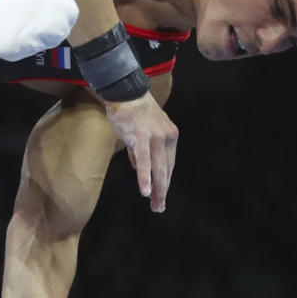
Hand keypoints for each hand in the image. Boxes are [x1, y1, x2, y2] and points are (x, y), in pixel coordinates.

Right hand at [105, 91, 178, 210]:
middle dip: (163, 190)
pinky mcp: (141, 137)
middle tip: (158, 207)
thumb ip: (144, 150)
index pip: (169, 163)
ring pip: (158, 168)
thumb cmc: (133, 110)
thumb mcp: (144, 131)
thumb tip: (140, 169)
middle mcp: (166, 136)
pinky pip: (144, 161)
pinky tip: (145, 191)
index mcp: (170, 134)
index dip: (165, 180)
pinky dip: (145, 177)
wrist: (125, 90)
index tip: (160, 194)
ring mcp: (155, 136)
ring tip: (155, 205)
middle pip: (166, 169)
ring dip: (157, 189)